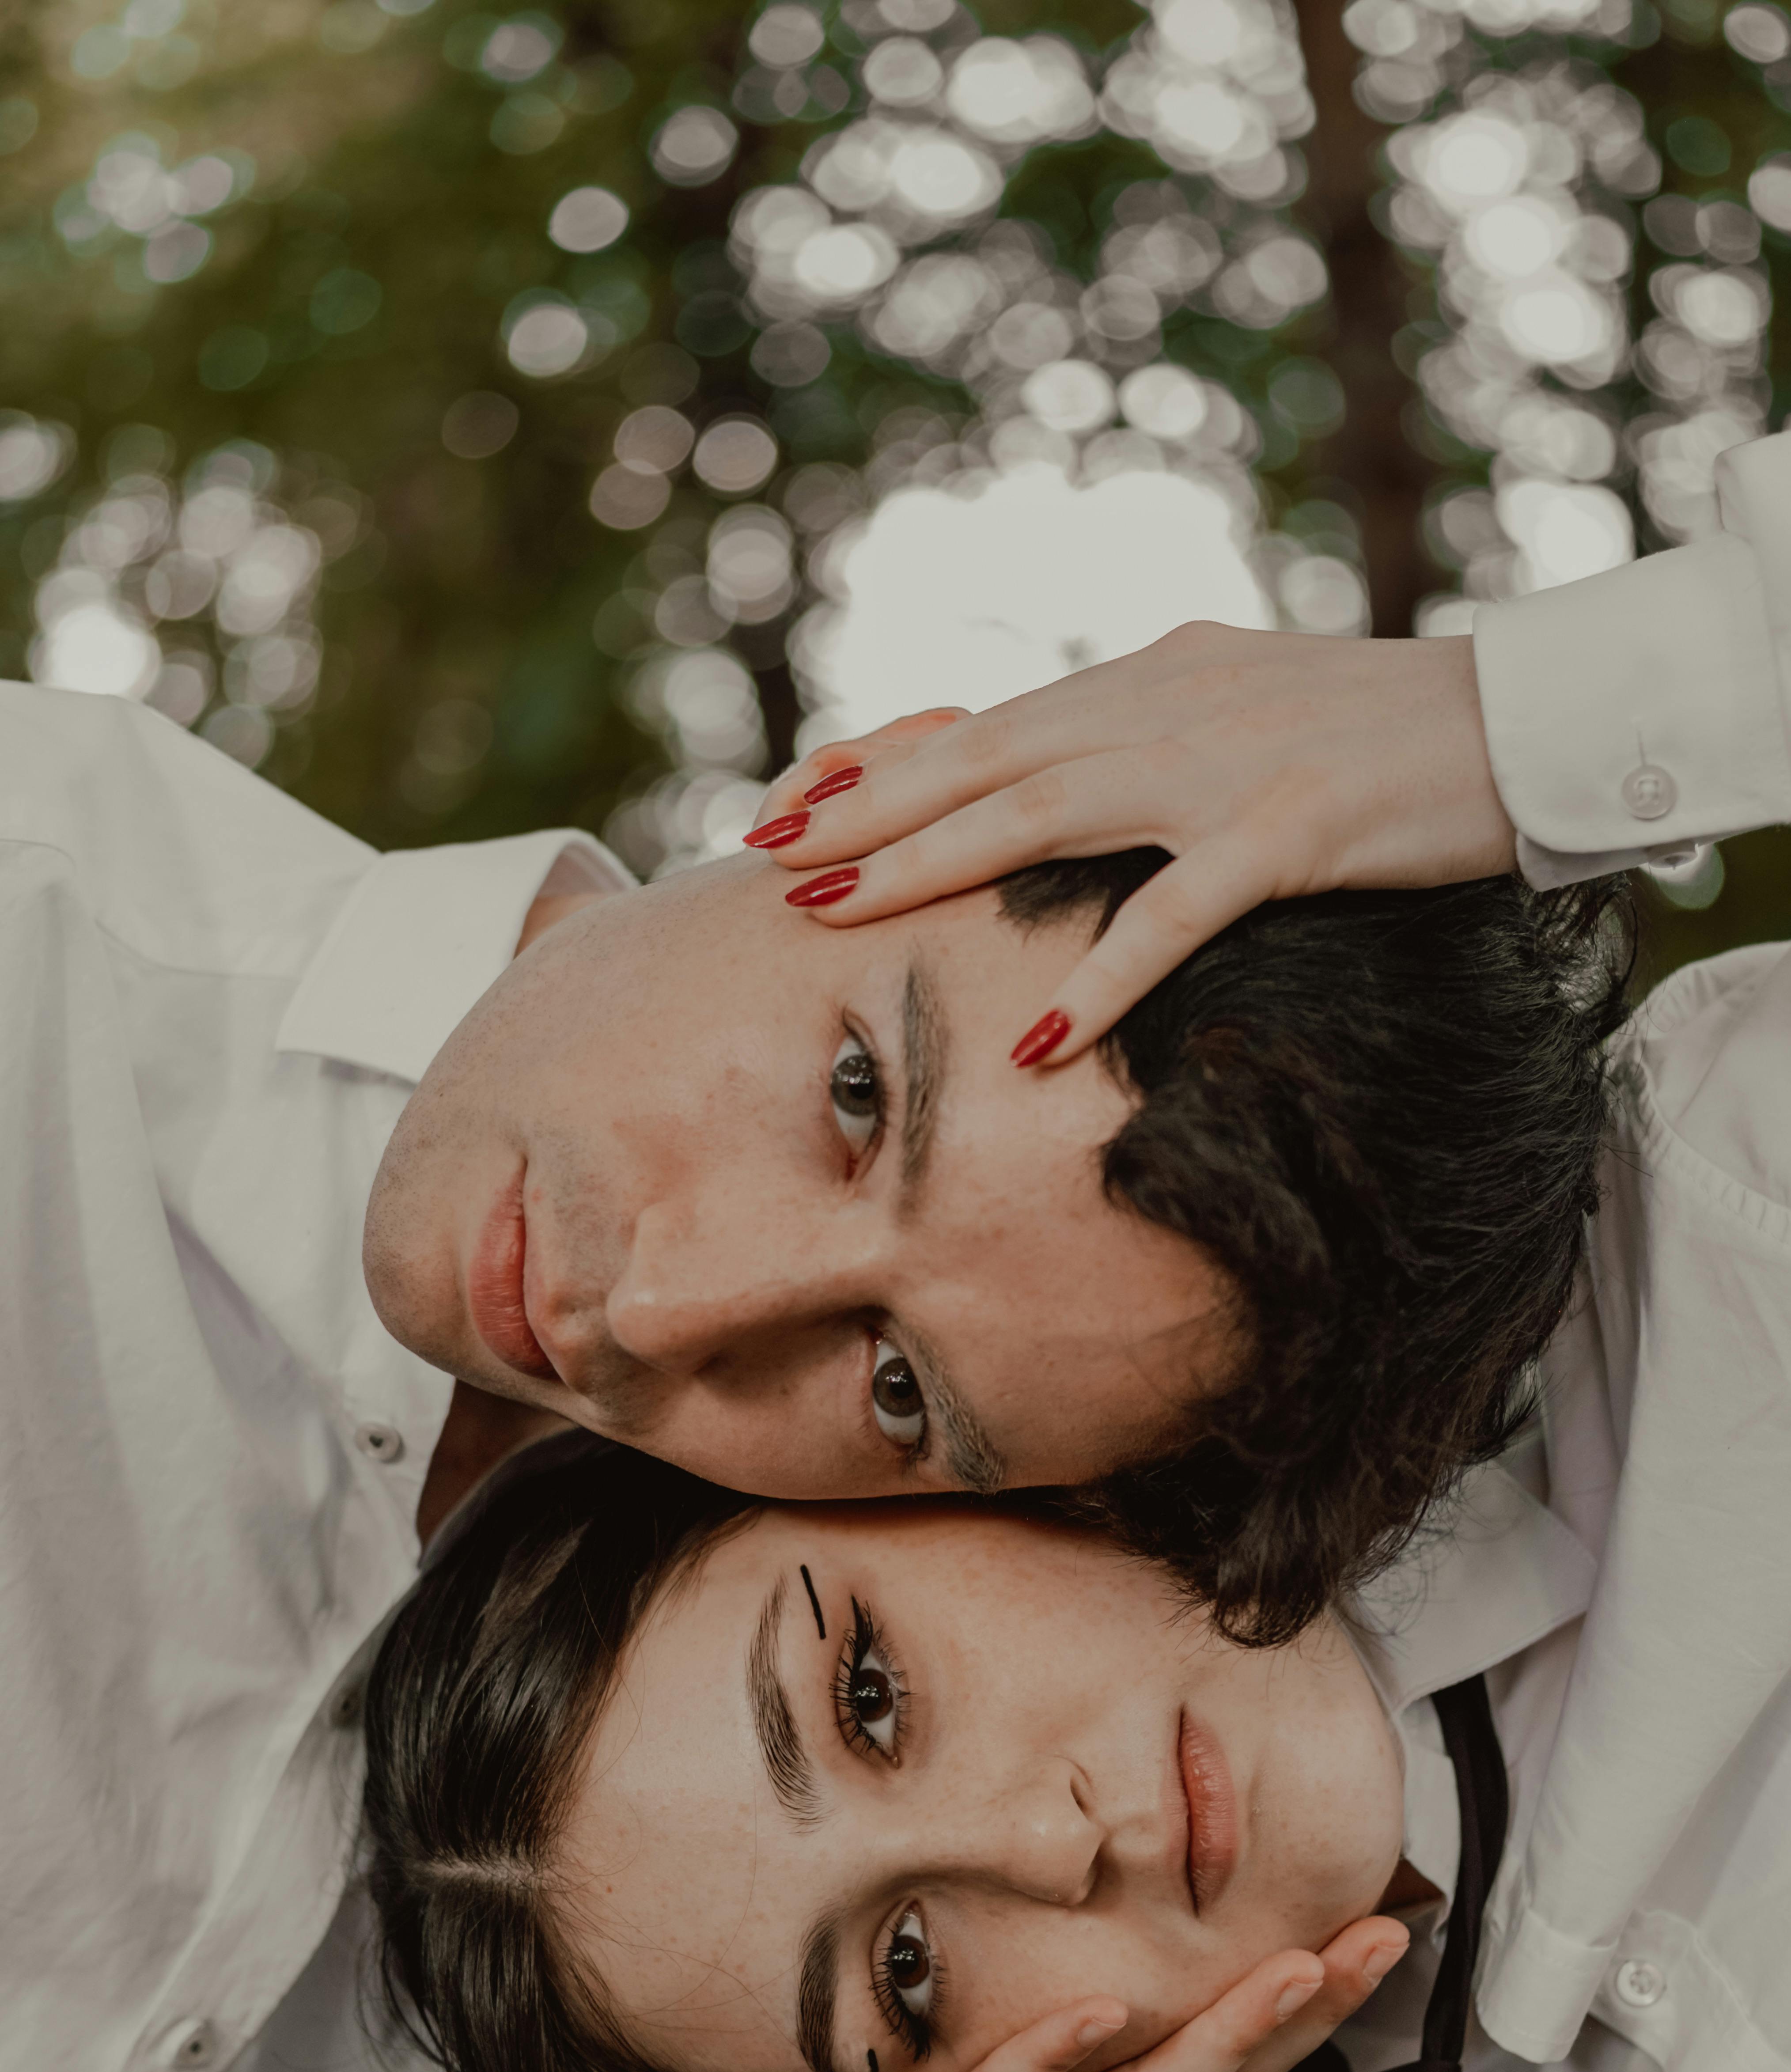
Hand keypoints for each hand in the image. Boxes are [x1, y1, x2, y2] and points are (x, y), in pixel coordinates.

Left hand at [730, 1914, 1408, 2071]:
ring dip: (1223, 2036)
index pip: (1243, 2052)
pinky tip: (1098, 2011)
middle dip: (1307, 2011)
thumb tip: (1152, 1893)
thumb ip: (1100, 1996)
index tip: (1386, 1931)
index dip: (1322, 2001)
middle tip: (1373, 1944)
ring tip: (1288, 1972)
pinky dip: (1056, 2057)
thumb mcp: (1039, 2050)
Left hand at [746, 626, 1513, 1065]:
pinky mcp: (1291, 830)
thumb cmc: (1380, 732)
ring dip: (930, 866)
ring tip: (834, 911)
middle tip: (766, 853)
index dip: (876, 761)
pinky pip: (1177, 912)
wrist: (1520, 717)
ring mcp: (1224, 767)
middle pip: (984, 761)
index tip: (786, 800)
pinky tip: (1041, 1034)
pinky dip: (1105, 974)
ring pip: (1044, 814)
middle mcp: (1166, 708)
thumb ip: (1143, 733)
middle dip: (864, 811)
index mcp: (1149, 680)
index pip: (985, 722)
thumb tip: (1053, 766)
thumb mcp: (1238, 708)